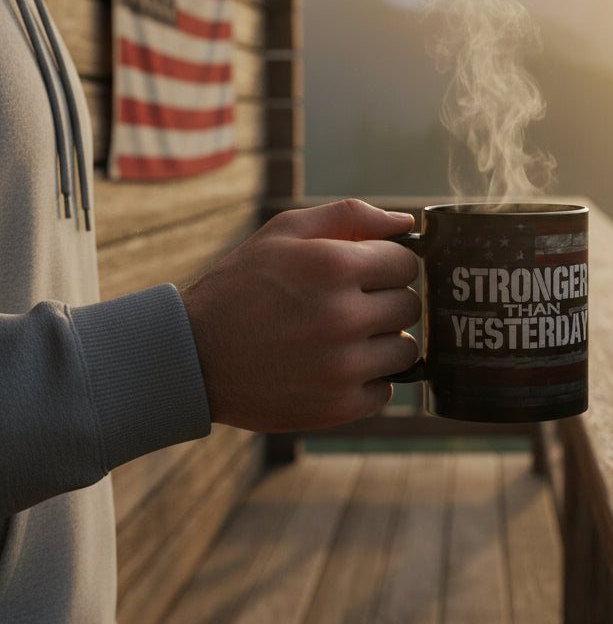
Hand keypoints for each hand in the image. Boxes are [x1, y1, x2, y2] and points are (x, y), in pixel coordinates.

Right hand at [180, 199, 420, 430]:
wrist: (191, 356)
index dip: (387, 265)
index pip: (407, 263)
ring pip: (406, 350)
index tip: (364, 273)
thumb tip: (407, 222)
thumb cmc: (241, 286)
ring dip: (382, 343)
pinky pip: (385, 389)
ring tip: (342, 338)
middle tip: (348, 305)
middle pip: (409, 306)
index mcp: (335, 266)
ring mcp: (343, 367)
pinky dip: (367, 380)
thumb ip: (350, 216)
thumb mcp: (284, 232)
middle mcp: (344, 317)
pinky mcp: (338, 407)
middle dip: (386, 301)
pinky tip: (333, 367)